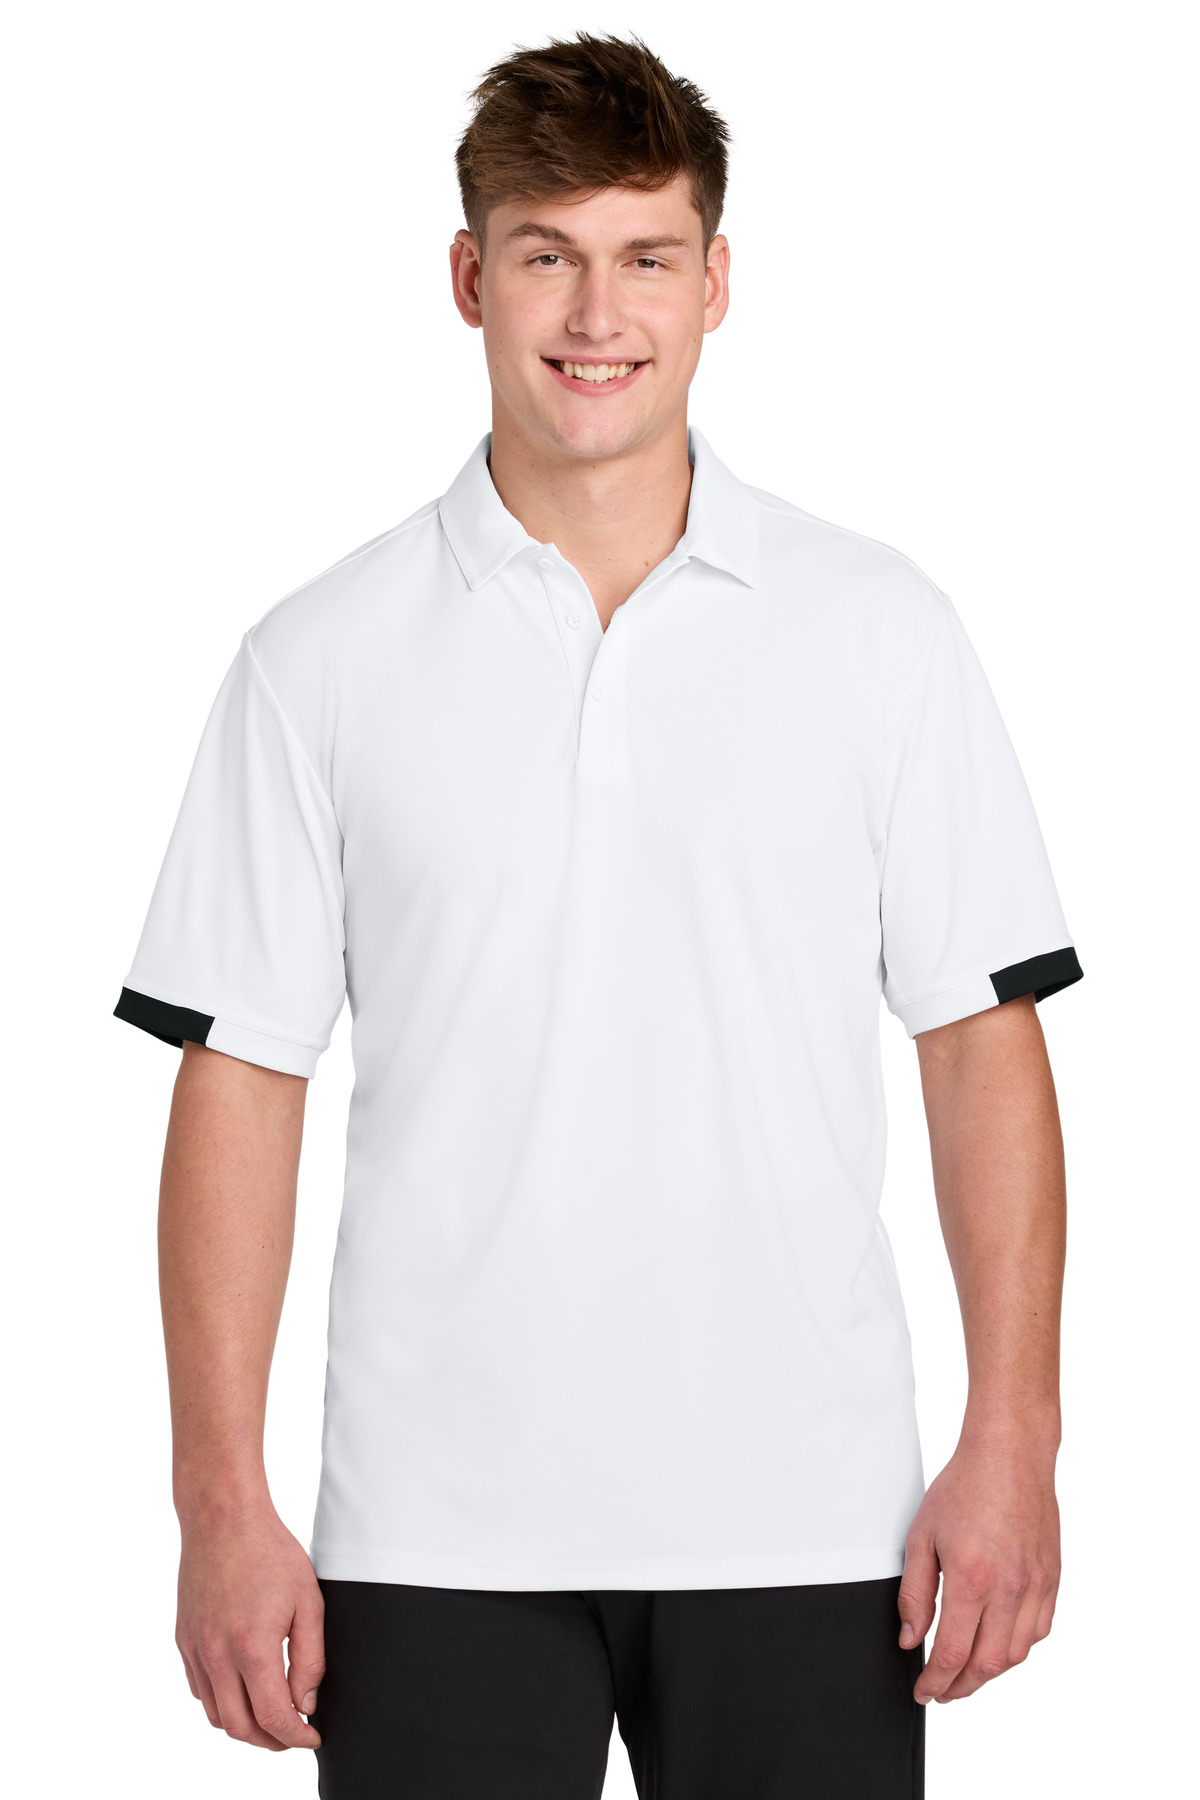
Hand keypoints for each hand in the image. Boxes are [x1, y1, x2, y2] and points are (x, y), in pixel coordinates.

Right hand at [175, 1500, 324, 1749]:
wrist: (223, 1519)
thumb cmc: (270, 1552)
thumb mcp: (309, 1602)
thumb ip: (311, 1659)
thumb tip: (305, 1702)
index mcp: (252, 1647)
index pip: (272, 1718)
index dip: (296, 1737)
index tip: (311, 1736)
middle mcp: (217, 1655)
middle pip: (240, 1728)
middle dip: (271, 1742)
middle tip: (294, 1734)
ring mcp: (195, 1650)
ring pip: (216, 1715)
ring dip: (245, 1726)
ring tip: (271, 1716)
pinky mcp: (183, 1641)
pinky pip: (200, 1690)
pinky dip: (222, 1703)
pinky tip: (243, 1690)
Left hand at [897, 1431, 1060, 1703]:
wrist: (1010, 1456)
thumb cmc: (964, 1488)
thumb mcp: (922, 1537)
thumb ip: (915, 1594)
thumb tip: (910, 1639)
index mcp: (972, 1578)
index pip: (954, 1653)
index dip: (936, 1681)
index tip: (924, 1691)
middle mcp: (1009, 1588)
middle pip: (987, 1664)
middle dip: (961, 1687)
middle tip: (942, 1691)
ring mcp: (1035, 1585)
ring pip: (1017, 1654)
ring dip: (990, 1672)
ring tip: (967, 1673)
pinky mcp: (1052, 1578)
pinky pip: (1039, 1630)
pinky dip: (1017, 1647)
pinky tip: (998, 1644)